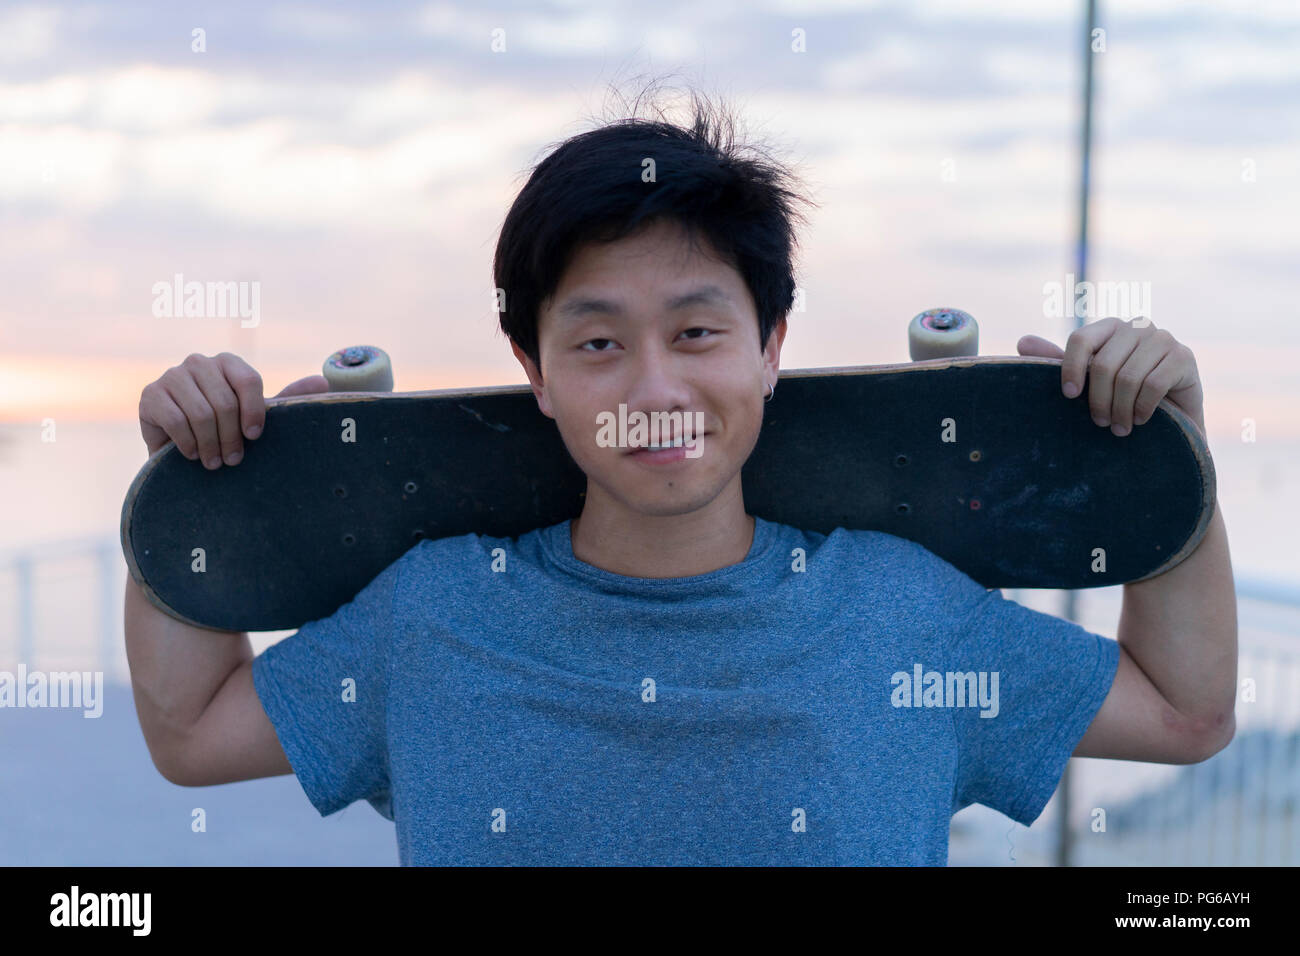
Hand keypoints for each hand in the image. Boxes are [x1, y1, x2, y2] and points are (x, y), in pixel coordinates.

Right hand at [139, 352, 328, 464]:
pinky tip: (191, 455)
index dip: (254, 413)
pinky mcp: (150, 394)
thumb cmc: (226, 430)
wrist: (181, 449)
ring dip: (210, 445)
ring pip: (200, 413)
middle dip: (231, 438)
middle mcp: (199, 362)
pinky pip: (174, 420)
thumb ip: (288, 400)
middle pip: (224, 402)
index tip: (255, 438)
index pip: (248, 381)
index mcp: (229, 363)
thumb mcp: (258, 417)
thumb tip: (323, 382)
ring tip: (215, 463)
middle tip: (234, 461)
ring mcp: (172, 375)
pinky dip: (187, 443)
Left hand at [1017, 317, 1204, 436]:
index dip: (1070, 369)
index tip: (1068, 397)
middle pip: (1104, 363)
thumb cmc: (1121, 398)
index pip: (1081, 339)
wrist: (1172, 421)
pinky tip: (1141, 420)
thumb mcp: (1088, 382)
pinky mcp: (1185, 357)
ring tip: (1119, 428)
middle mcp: (1138, 326)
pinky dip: (1142, 409)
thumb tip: (1022, 342)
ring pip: (1128, 377)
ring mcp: (1164, 339)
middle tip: (1099, 423)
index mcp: (1109, 327)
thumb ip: (1058, 362)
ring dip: (1120, 410)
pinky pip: (1153, 385)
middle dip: (1098, 401)